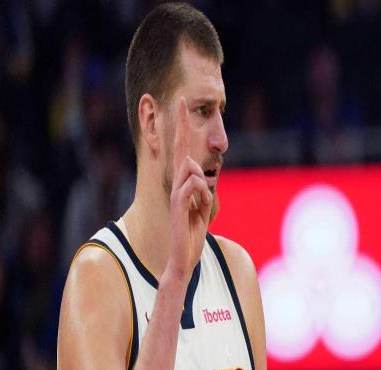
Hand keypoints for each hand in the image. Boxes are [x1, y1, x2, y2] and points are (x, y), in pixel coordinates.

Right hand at [167, 97, 211, 279]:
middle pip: (182, 152)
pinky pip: (192, 186)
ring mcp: (176, 194)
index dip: (182, 130)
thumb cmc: (192, 234)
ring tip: (203, 205)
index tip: (181, 107)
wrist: (183, 257)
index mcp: (183, 185)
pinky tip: (202, 208)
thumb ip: (202, 192)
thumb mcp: (202, 208)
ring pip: (191, 169)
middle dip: (180, 126)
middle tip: (181, 102)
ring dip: (204, 185)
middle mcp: (176, 186)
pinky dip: (203, 194)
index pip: (182, 152)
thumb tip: (202, 178)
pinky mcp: (177, 205)